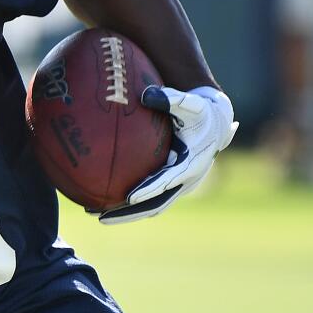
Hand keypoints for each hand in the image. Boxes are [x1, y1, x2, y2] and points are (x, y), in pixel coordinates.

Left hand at [96, 85, 237, 223]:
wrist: (216, 124)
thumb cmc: (200, 112)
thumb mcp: (190, 104)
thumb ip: (170, 99)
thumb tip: (147, 94)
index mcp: (191, 164)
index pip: (167, 181)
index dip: (148, 190)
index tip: (128, 198)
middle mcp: (185, 180)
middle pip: (156, 203)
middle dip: (130, 212)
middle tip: (102, 217)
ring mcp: (179, 185)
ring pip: (151, 205)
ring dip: (126, 213)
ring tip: (95, 214)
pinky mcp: (172, 184)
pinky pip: (149, 197)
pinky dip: (129, 203)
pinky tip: (103, 199)